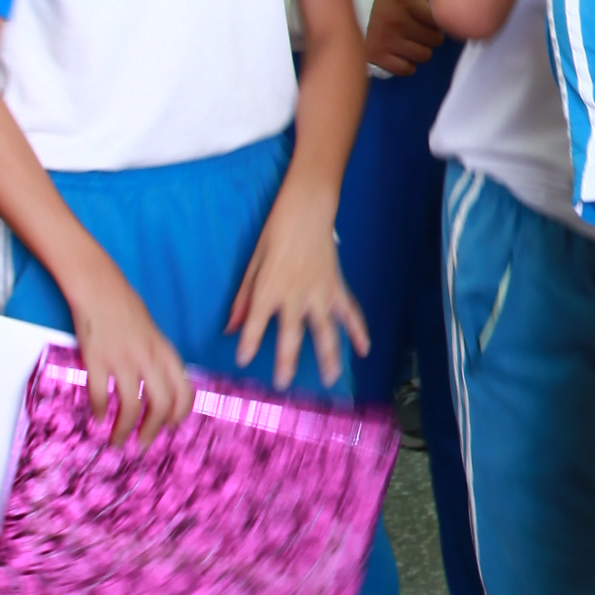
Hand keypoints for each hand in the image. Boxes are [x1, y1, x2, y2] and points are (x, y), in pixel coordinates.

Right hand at [69, 270, 193, 446]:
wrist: (98, 286)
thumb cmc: (125, 309)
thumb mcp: (153, 334)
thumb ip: (159, 360)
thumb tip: (162, 392)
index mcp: (165, 352)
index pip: (185, 392)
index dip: (178, 416)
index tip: (167, 428)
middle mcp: (148, 358)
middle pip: (161, 405)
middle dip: (152, 431)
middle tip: (142, 444)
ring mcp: (122, 359)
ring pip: (132, 406)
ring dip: (124, 430)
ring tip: (117, 441)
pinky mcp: (97, 358)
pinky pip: (101, 395)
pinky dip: (100, 412)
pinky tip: (97, 418)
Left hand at [229, 195, 369, 389]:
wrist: (306, 210)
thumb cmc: (275, 234)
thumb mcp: (253, 264)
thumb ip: (243, 299)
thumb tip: (230, 328)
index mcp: (269, 288)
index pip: (256, 322)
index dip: (249, 342)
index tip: (243, 361)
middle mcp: (295, 294)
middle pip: (292, 334)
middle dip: (287, 361)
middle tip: (283, 384)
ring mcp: (319, 292)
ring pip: (326, 330)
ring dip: (329, 356)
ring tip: (330, 378)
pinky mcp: (336, 286)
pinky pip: (349, 312)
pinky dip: (358, 330)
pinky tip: (364, 349)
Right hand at [363, 0, 445, 77]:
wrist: (339, 15)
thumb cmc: (377, 3)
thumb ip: (421, 2)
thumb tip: (447, 18)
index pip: (437, 18)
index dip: (436, 22)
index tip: (428, 22)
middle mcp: (396, 19)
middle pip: (435, 39)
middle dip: (429, 37)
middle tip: (417, 33)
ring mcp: (387, 40)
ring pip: (425, 55)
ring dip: (419, 51)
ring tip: (407, 43)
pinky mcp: (378, 57)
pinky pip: (408, 69)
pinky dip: (407, 65)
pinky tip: (399, 55)